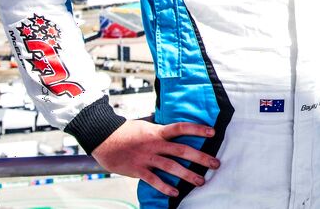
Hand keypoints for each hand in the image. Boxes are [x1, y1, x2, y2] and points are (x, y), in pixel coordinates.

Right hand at [92, 119, 219, 197]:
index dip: (197, 129)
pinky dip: (165, 186)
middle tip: (215, 163)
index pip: (181, 128)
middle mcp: (155, 144)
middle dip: (200, 157)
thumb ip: (160, 132)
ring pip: (171, 166)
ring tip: (201, 181)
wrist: (103, 139)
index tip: (213, 132)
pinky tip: (176, 192)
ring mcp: (147, 157)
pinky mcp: (137, 170)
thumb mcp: (146, 127)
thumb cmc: (126, 132)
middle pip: (182, 150)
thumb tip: (175, 132)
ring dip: (187, 174)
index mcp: (158, 132)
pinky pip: (153, 180)